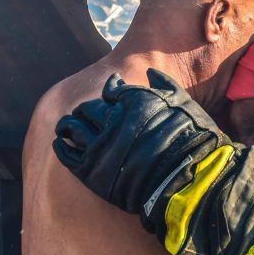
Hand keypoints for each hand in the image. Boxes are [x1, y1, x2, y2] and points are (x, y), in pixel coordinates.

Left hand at [53, 69, 232, 217]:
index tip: (110, 91)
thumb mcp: (184, 104)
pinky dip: (62, 147)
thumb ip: (164, 85)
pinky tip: (61, 144)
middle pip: (88, 109)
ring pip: (72, 128)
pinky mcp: (91, 171)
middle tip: (85, 113)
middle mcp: (112, 119)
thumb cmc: (192, 141)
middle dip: (87, 110)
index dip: (111, 89)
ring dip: (68, 125)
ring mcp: (100, 146)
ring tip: (66, 127)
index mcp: (132, 100)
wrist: (189, 181)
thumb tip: (149, 73)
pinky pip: (67, 155)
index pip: (111, 90)